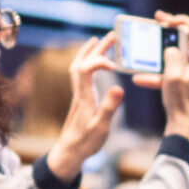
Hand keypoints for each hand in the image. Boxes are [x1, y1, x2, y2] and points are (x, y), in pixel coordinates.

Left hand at [46, 34, 123, 176]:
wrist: (68, 152)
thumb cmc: (85, 142)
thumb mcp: (101, 127)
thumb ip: (109, 107)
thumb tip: (119, 87)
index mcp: (84, 96)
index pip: (87, 68)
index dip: (100, 61)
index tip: (115, 65)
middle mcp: (79, 91)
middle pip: (83, 62)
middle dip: (97, 47)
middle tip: (111, 36)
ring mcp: (78, 94)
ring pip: (79, 66)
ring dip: (88, 52)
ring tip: (98, 41)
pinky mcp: (80, 99)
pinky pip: (81, 75)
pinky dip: (88, 64)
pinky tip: (95, 65)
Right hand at [151, 12, 188, 140]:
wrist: (182, 125)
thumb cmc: (181, 100)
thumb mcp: (174, 74)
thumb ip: (173, 55)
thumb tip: (171, 49)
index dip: (182, 21)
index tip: (167, 20)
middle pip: (186, 39)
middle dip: (169, 30)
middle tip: (157, 20)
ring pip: (176, 54)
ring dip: (160, 50)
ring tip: (146, 44)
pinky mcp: (184, 82)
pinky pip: (169, 72)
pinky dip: (156, 73)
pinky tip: (139, 78)